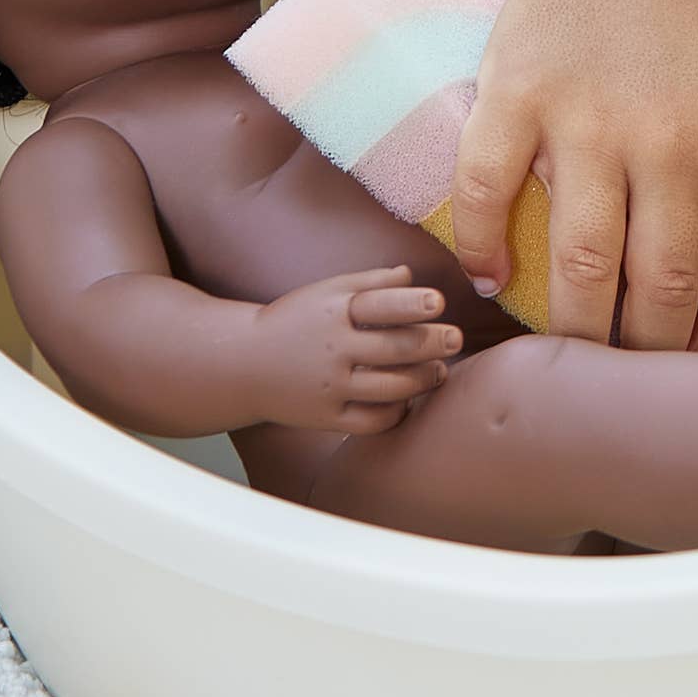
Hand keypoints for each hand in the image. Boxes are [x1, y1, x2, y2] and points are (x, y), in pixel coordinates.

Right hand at [248, 267, 457, 432]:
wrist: (242, 363)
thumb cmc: (293, 320)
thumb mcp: (324, 292)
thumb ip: (369, 282)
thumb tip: (411, 275)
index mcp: (332, 311)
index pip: (380, 305)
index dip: (412, 303)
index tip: (438, 301)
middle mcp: (332, 349)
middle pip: (394, 348)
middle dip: (432, 343)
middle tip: (455, 337)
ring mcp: (329, 386)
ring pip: (391, 388)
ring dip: (423, 379)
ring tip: (438, 370)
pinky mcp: (325, 417)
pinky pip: (372, 421)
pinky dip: (396, 412)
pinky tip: (407, 400)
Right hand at [451, 0, 697, 352]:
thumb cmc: (697, 22)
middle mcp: (667, 140)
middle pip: (663, 285)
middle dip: (651, 350)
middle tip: (634, 375)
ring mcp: (585, 120)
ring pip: (582, 263)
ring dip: (579, 326)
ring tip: (575, 354)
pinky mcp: (515, 95)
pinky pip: (486, 193)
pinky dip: (484, 249)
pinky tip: (492, 280)